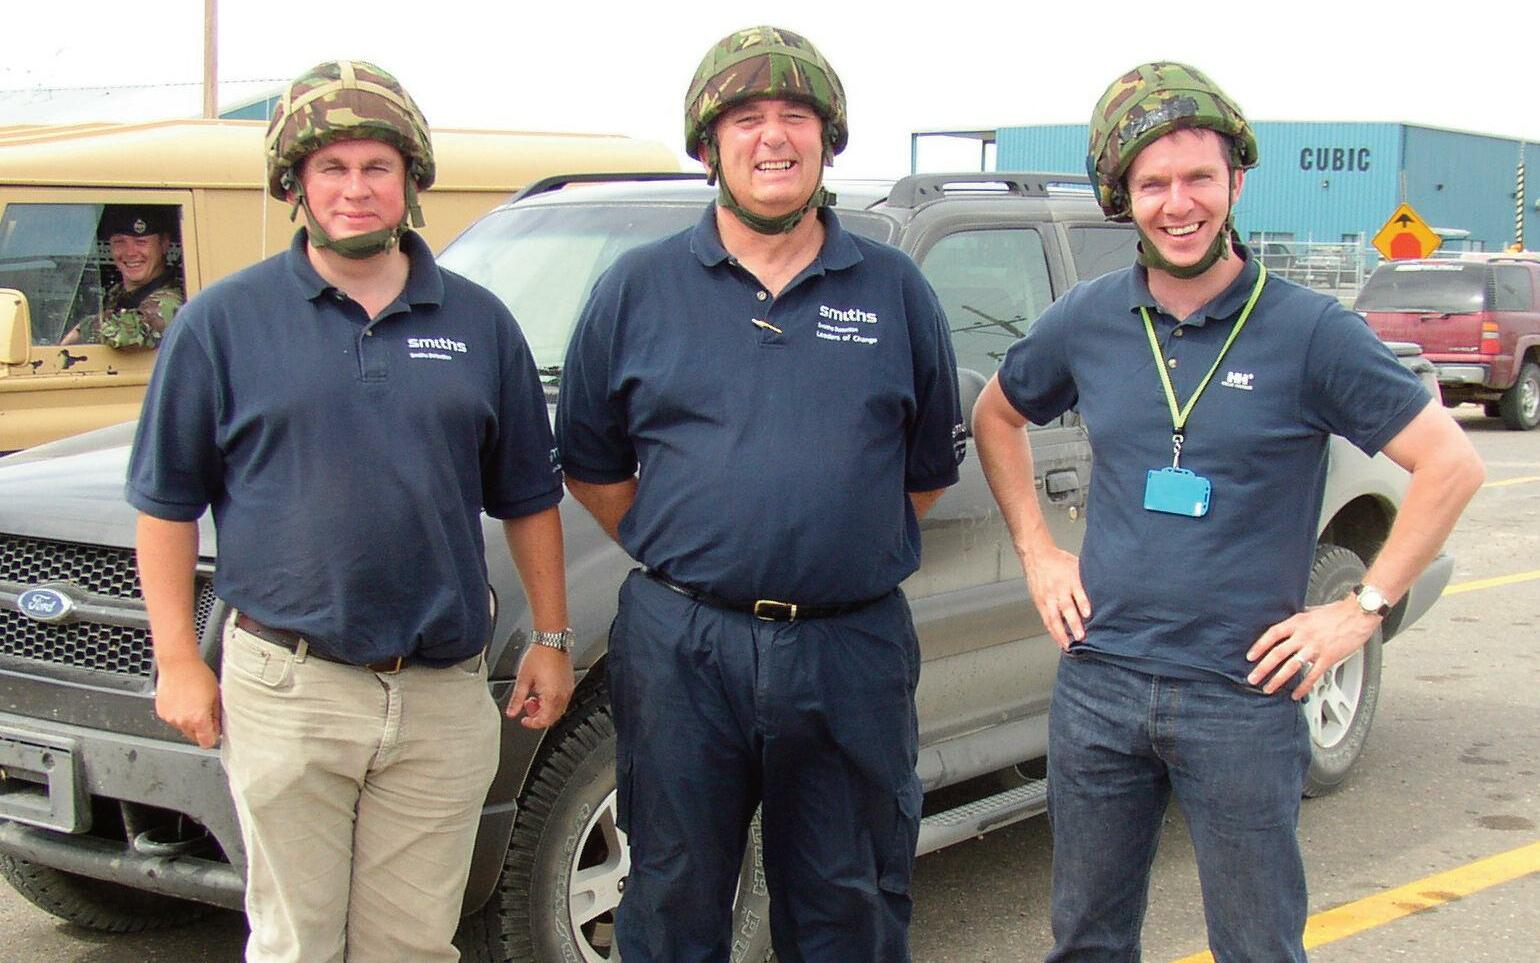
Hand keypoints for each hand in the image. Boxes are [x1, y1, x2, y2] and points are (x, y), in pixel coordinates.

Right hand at [155, 658, 221, 747]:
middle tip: (206, 712)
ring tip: (193, 702)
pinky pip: (173, 719)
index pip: (206, 743)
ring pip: (183, 728)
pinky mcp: (161, 712)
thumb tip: (218, 727)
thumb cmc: (198, 675)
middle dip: (201, 729)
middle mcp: (182, 721)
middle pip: (194, 737)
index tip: (215, 730)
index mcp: (198, 719)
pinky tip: (183, 700)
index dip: (213, 737)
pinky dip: (179, 714)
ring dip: (189, 721)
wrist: (178, 663)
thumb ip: (217, 715)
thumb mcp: (216, 695)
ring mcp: (170, 718)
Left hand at [507, 644, 574, 728]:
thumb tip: (511, 712)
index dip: (532, 723)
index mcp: (552, 696)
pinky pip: (562, 700)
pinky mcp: (569, 683)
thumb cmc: (539, 655)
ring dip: (545, 709)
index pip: (544, 720)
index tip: (524, 720)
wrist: (551, 641)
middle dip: (538, 716)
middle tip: (527, 707)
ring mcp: (568, 689)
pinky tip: (543, 692)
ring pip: (558, 710)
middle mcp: (563, 695)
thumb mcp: (523, 679)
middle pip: (552, 717)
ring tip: (534, 698)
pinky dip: (552, 702)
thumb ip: (517, 699)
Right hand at [1021, 546, 1090, 649]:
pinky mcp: (1040, 603)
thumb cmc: (1060, 561)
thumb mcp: (1076, 565)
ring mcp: (1048, 597)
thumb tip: (1107, 591)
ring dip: (1061, 633)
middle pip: (1066, 607)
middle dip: (1073, 623)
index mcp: (1070, 578)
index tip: (1088, 614)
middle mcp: (1058, 589)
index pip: (1077, 591)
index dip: (1083, 603)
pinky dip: (1053, 632)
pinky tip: (1059, 642)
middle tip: (1080, 636)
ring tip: (1068, 646)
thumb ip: (1087, 580)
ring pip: (1053, 618)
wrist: (1037, 556)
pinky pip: (1047, 620)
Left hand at [1246, 597, 1378, 699]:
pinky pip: (1312, 675)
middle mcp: (1303, 635)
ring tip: (1269, 688)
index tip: (1250, 656)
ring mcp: (1315, 647)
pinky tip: (1296, 694)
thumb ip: (1299, 622)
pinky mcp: (1328, 658)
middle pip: (1277, 653)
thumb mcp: (1311, 612)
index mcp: (1298, 622)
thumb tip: (1289, 628)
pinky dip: (1303, 687)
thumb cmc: (1338, 612)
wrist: (1358, 614)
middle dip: (1263, 668)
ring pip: (1291, 666)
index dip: (1259, 646)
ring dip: (1278, 679)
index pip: (1272, 634)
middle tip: (1253, 678)